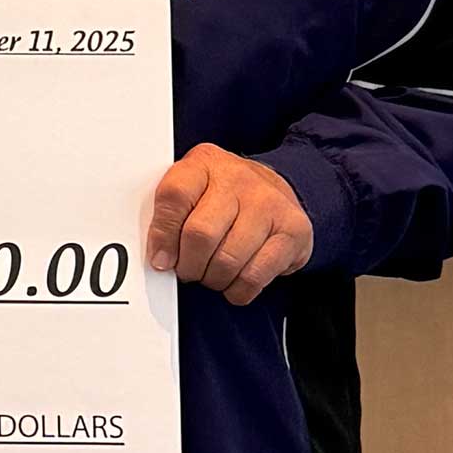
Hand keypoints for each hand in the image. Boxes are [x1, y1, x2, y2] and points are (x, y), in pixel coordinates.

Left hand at [147, 144, 313, 305]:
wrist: (277, 189)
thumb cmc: (224, 194)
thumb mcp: (193, 189)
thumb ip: (170, 212)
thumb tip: (158, 257)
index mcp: (205, 163)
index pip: (174, 196)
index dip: (162, 235)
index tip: (160, 259)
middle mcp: (239, 178)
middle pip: (200, 234)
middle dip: (188, 265)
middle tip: (187, 270)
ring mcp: (269, 204)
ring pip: (228, 260)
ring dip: (212, 279)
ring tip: (211, 274)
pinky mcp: (293, 231)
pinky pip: (255, 276)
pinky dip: (237, 290)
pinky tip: (234, 282)